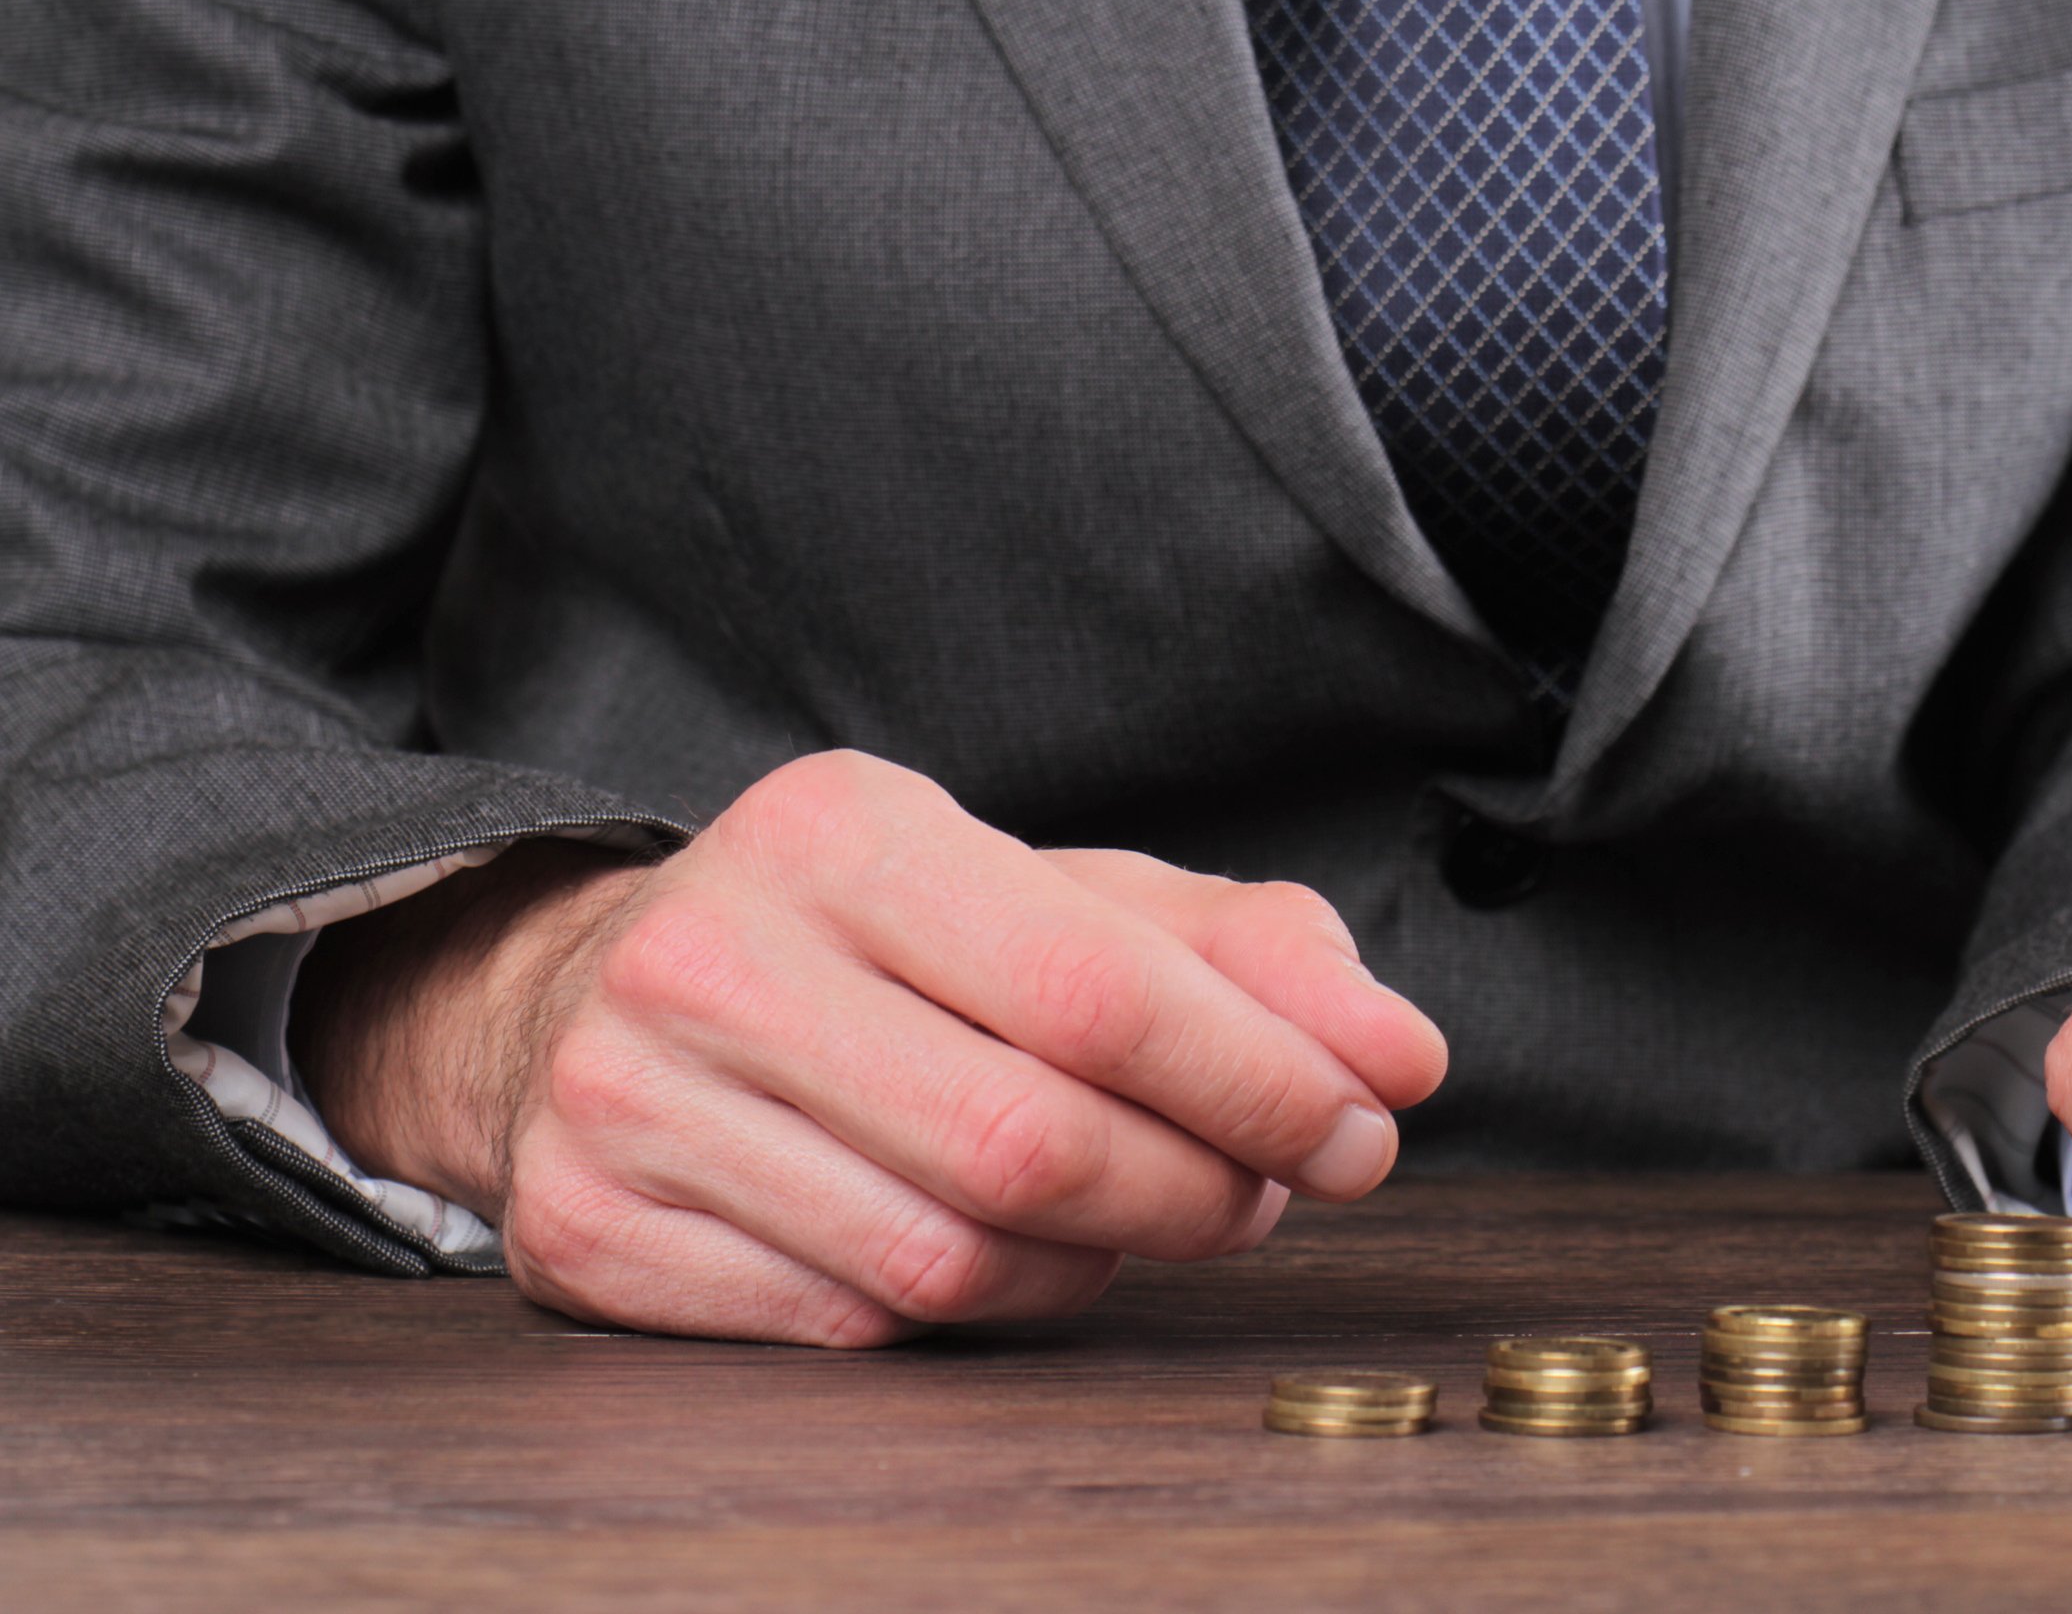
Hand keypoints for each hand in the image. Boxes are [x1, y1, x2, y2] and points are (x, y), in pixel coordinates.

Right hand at [289, 750, 1446, 1345]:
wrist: (586, 1001)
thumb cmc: (872, 948)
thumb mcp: (1048, 896)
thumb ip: (1234, 951)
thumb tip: (1396, 1054)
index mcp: (840, 831)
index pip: (1100, 988)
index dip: (1263, 1080)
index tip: (1363, 1127)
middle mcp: (714, 956)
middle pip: (1034, 1145)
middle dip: (1200, 1190)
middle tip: (1265, 1190)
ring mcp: (633, 1106)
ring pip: (953, 1260)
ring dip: (1099, 1262)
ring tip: (1138, 1211)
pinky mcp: (593, 1238)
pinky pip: (856, 1328)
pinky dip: (972, 1310)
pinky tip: (998, 1247)